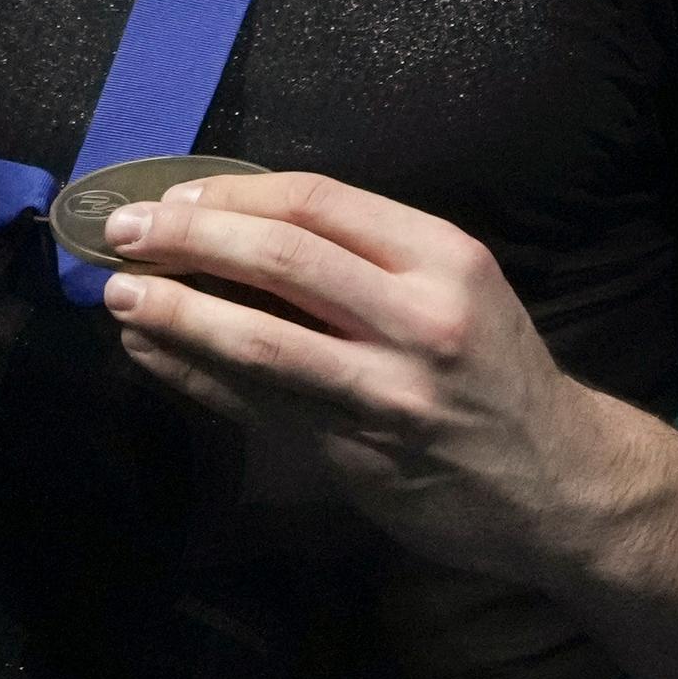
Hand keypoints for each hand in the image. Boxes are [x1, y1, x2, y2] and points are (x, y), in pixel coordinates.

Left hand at [97, 168, 655, 588]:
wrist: (561, 484)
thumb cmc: (493, 368)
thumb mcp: (456, 285)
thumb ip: (361, 253)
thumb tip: (232, 216)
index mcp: (443, 258)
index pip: (317, 202)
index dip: (232, 195)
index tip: (173, 195)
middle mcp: (419, 319)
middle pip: (281, 260)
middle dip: (188, 239)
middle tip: (121, 232)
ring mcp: (386, 393)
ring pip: (259, 341)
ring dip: (175, 313)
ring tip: (116, 295)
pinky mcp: (357, 455)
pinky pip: (254, 406)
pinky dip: (191, 377)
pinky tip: (147, 353)